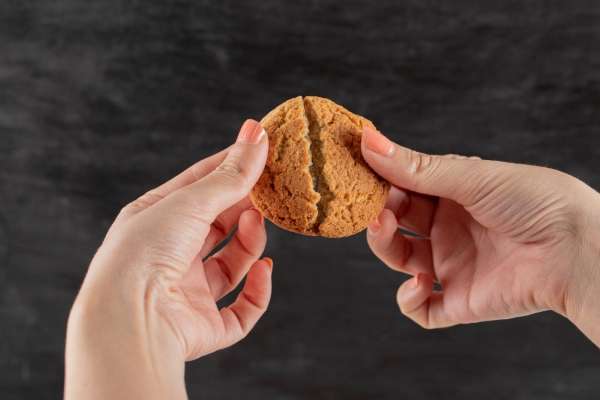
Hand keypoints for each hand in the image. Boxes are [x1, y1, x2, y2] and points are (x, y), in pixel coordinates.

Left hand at [65, 120, 271, 399]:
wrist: (128, 319)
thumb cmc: (145, 251)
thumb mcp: (190, 202)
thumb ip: (230, 174)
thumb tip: (257, 133)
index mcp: (156, 220)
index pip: (199, 186)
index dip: (230, 166)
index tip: (261, 148)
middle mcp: (170, 255)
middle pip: (218, 224)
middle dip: (244, 205)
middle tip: (270, 188)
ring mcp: (186, 292)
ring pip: (232, 265)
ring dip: (250, 243)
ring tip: (256, 223)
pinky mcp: (203, 326)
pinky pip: (241, 310)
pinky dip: (258, 291)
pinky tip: (264, 271)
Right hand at [361, 127, 599, 344]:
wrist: (576, 249)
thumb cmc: (535, 200)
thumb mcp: (471, 177)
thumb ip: (415, 167)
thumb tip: (368, 140)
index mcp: (452, 195)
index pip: (402, 188)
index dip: (380, 183)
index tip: (360, 175)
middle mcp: (448, 229)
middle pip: (395, 223)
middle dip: (379, 214)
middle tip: (374, 206)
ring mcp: (452, 265)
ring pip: (399, 260)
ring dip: (384, 247)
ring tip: (385, 230)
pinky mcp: (459, 300)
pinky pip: (420, 308)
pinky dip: (409, 299)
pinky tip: (421, 282)